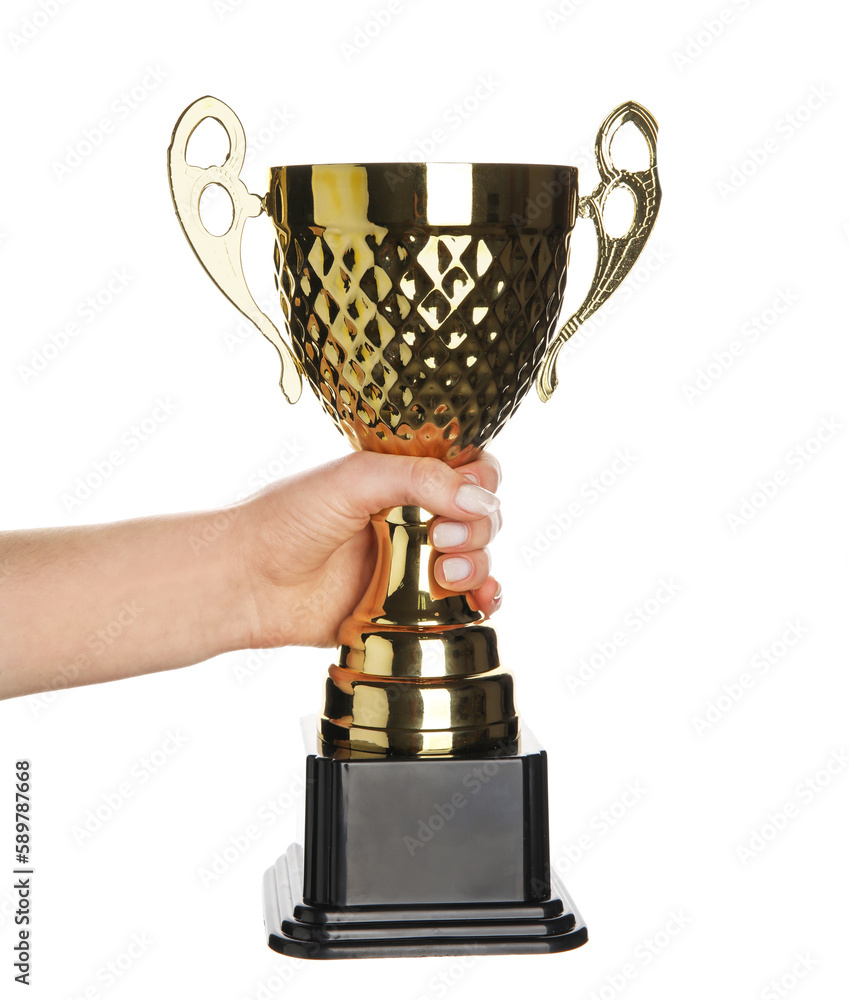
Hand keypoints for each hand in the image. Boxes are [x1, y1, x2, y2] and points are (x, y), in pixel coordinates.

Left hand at [235, 451, 502, 647]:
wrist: (247, 582)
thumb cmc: (287, 520)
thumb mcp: (353, 480)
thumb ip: (419, 479)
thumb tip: (480, 501)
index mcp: (402, 479)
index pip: (468, 470)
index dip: (481, 482)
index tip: (468, 497)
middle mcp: (413, 518)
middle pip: (481, 516)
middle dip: (478, 529)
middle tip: (440, 540)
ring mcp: (413, 564)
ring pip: (477, 560)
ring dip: (480, 566)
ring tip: (447, 576)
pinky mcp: (409, 608)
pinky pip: (462, 604)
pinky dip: (483, 601)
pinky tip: (481, 602)